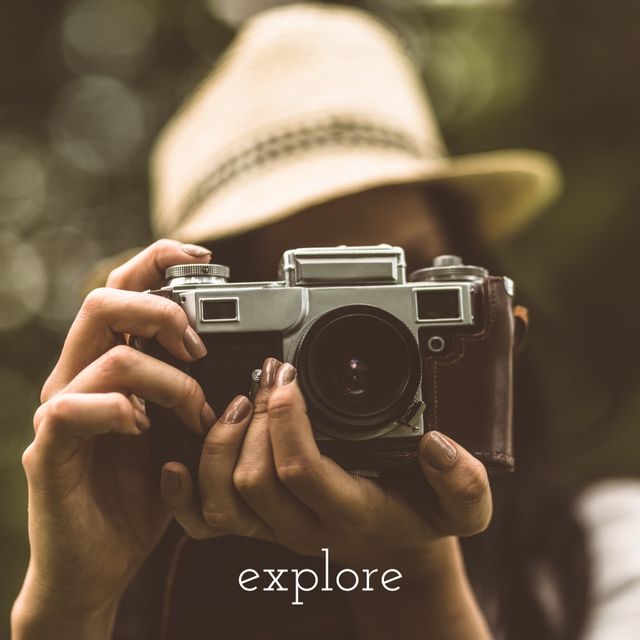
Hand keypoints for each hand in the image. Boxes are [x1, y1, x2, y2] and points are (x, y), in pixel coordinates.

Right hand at [13, 240, 217, 634]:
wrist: (101, 563)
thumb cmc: (145, 492)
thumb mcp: (182, 430)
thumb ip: (195, 389)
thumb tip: (243, 358)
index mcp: (110, 364)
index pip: (124, 289)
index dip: (158, 261)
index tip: (205, 259)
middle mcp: (80, 377)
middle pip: (104, 301)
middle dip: (161, 309)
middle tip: (200, 346)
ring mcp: (62, 412)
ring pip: (107, 355)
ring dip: (166, 379)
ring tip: (194, 411)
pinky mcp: (50, 451)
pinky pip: (75, 409)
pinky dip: (120, 411)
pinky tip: (144, 430)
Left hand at [161, 358, 491, 568]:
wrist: (394, 546)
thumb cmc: (421, 515)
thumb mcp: (464, 507)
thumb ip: (465, 482)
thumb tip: (437, 444)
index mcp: (351, 514)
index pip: (302, 471)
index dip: (287, 419)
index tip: (289, 374)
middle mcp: (306, 528)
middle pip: (255, 479)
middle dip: (256, 419)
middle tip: (268, 373)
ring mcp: (274, 530)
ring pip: (224, 499)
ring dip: (222, 443)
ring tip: (239, 400)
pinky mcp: (254, 525)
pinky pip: (203, 522)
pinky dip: (183, 492)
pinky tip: (177, 459)